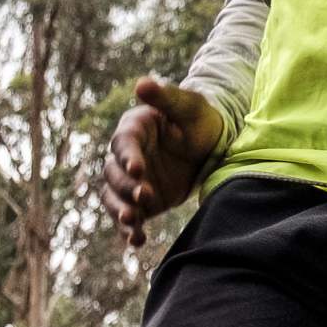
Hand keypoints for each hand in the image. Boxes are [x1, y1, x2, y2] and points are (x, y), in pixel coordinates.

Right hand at [100, 77, 226, 243]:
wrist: (213, 147)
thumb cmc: (200, 120)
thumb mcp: (190, 106)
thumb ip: (167, 97)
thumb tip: (141, 84)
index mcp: (134, 129)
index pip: (123, 143)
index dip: (128, 156)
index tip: (138, 169)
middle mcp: (126, 156)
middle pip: (114, 173)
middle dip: (126, 187)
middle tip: (145, 197)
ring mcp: (131, 180)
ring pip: (114, 197)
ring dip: (121, 211)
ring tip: (133, 223)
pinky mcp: (141, 201)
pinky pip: (129, 217)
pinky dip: (129, 230)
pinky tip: (137, 242)